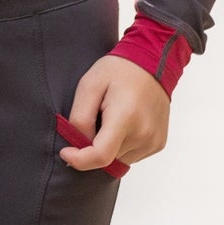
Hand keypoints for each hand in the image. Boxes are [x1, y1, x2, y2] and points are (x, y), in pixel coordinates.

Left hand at [60, 55, 169, 171]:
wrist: (151, 65)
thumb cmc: (118, 71)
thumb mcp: (89, 85)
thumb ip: (80, 117)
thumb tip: (78, 143)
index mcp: (126, 118)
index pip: (101, 155)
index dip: (80, 160)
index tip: (65, 152)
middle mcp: (144, 135)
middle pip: (108, 158)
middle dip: (92, 147)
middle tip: (92, 119)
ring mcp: (153, 142)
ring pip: (119, 160)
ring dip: (107, 147)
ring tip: (108, 118)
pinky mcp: (158, 144)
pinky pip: (131, 155)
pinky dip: (120, 146)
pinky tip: (120, 124)